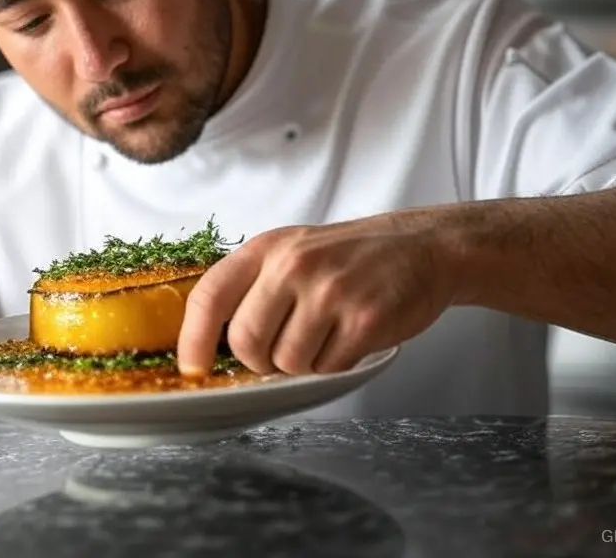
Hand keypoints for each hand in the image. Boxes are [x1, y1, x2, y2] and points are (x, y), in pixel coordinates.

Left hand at [177, 214, 459, 375]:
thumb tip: (214, 343)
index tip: (193, 367)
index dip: (193, 339)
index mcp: (267, 248)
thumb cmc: (349, 256)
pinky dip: (334, 365)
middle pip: (247, 343)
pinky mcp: (365, 319)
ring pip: (288, 363)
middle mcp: (294, 265)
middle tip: (282, 350)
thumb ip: (253, 286)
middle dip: (260, 361)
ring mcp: (331, 291)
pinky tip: (348, 338)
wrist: (421, 246)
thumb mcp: (291, 251)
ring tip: (324, 335)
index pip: (211, 296)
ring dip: (303, 363)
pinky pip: (328, 369)